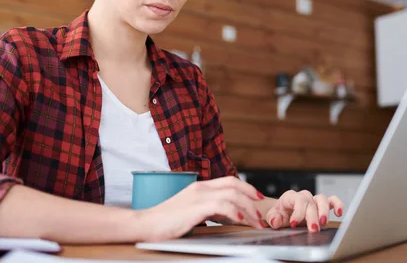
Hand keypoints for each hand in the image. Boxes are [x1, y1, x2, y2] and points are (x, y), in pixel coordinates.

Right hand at [133, 176, 264, 240]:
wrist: (144, 224)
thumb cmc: (165, 221)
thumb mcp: (191, 211)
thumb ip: (208, 209)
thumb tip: (228, 215)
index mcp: (200, 186)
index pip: (229, 181)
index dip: (247, 187)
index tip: (258, 198)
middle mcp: (200, 187)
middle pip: (234, 184)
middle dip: (252, 196)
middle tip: (261, 211)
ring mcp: (197, 196)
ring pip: (232, 194)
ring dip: (248, 208)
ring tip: (255, 221)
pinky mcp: (195, 207)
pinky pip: (222, 205)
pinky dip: (235, 211)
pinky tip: (240, 220)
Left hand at [265, 190, 343, 231]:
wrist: (283, 213)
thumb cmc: (280, 214)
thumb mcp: (273, 216)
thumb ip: (273, 218)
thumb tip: (276, 221)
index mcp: (291, 197)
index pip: (297, 201)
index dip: (297, 212)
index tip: (294, 223)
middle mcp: (304, 197)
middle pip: (311, 203)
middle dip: (312, 216)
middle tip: (313, 229)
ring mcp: (314, 200)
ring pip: (323, 199)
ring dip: (324, 211)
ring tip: (324, 222)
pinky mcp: (322, 206)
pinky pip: (332, 201)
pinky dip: (337, 205)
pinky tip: (339, 213)